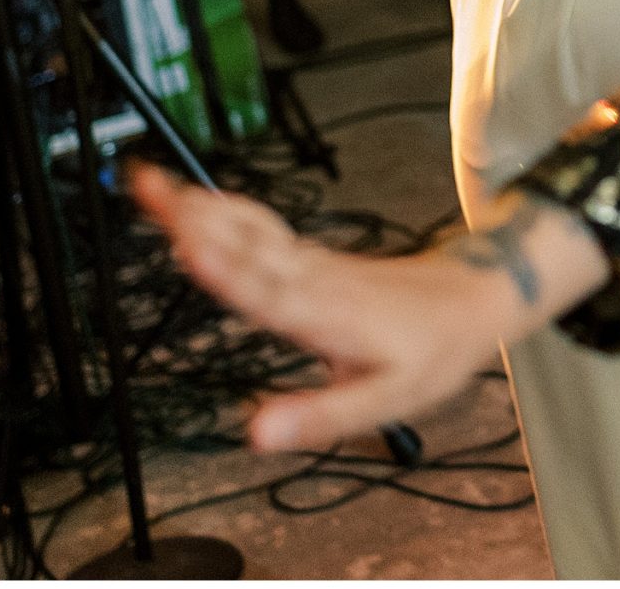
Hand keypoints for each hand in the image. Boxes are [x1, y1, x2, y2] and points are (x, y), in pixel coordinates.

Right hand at [129, 163, 549, 451]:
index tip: (188, 245)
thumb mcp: (386, 401)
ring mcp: (313, 264)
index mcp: (327, 316)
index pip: (267, 292)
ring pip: (252, 230)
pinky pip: (263, 229)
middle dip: (194, 218)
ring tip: (154, 184)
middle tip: (147, 191)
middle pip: (247, 246)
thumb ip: (319, 416)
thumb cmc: (432, 350)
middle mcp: (313, 281)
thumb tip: (255, 435)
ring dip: (202, 207)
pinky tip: (200, 205)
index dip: (227, 271)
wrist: (472, 299)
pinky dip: (227, 213)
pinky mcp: (313, 257)